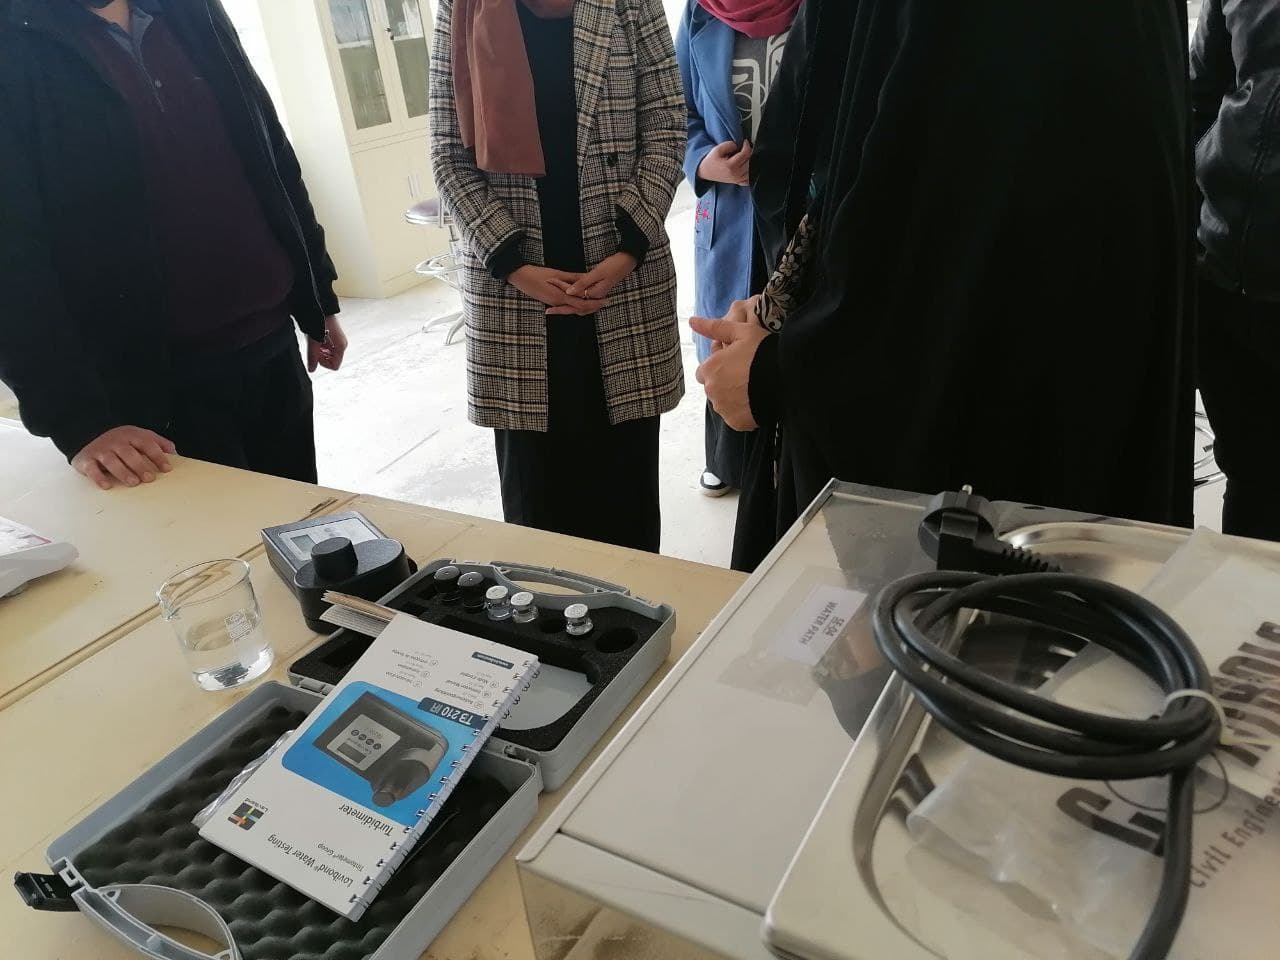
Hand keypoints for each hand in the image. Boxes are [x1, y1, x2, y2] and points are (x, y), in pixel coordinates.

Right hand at [72, 425, 176, 489]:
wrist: (88, 436)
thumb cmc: (122, 442)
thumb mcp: (140, 437)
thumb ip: (158, 443)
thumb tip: (175, 453)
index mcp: (131, 435)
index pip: (147, 444)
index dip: (157, 456)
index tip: (167, 469)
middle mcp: (115, 442)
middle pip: (129, 453)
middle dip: (140, 466)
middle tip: (149, 478)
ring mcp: (100, 450)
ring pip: (111, 460)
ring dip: (123, 472)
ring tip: (133, 482)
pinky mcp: (86, 460)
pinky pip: (91, 468)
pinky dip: (98, 477)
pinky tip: (107, 485)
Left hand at [308, 315, 346, 371]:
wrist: (320, 307)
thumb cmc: (320, 321)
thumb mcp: (314, 341)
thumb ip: (312, 357)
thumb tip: (311, 369)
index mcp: (341, 347)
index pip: (334, 366)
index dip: (323, 363)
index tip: (316, 355)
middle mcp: (341, 345)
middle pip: (331, 360)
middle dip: (321, 357)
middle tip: (314, 348)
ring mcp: (338, 341)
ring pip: (328, 354)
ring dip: (320, 351)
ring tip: (314, 342)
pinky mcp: (333, 337)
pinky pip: (327, 347)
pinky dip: (320, 346)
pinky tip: (315, 338)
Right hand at [509, 265, 602, 315]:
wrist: (518, 276)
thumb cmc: (535, 273)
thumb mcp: (556, 273)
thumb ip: (572, 278)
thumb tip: (586, 279)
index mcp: (560, 296)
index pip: (582, 304)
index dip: (595, 303)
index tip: (605, 300)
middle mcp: (557, 302)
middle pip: (579, 309)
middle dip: (593, 307)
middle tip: (605, 302)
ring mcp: (553, 303)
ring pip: (574, 308)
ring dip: (586, 306)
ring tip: (597, 301)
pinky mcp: (550, 301)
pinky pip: (567, 305)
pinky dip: (576, 304)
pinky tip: (582, 299)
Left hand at [557, 252, 637, 307]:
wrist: (626, 262)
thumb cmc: (614, 266)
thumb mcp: (597, 273)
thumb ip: (582, 283)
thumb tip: (568, 292)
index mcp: (594, 294)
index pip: (574, 299)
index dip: (560, 296)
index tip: (549, 289)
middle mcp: (595, 298)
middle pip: (576, 308)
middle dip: (562, 309)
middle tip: (547, 311)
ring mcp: (597, 296)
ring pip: (580, 307)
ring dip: (568, 308)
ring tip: (554, 309)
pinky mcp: (597, 292)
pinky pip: (583, 300)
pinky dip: (574, 302)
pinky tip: (568, 300)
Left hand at [690, 301, 769, 430]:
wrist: (786, 377)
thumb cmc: (763, 351)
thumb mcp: (741, 331)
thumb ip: (714, 327)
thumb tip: (691, 321)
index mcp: (709, 369)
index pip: (704, 370)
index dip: (718, 365)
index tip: (735, 362)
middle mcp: (711, 391)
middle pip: (713, 387)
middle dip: (724, 382)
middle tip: (746, 375)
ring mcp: (723, 409)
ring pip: (723, 403)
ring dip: (732, 397)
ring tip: (753, 387)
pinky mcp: (736, 422)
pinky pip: (735, 416)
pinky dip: (742, 410)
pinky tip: (755, 400)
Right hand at [697, 140, 751, 186]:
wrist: (706, 172)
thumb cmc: (711, 161)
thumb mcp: (717, 149)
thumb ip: (728, 145)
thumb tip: (737, 145)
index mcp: (731, 166)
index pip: (745, 154)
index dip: (747, 146)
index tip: (745, 142)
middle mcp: (736, 174)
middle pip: (750, 161)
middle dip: (749, 153)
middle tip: (745, 148)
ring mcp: (737, 179)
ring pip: (751, 170)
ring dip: (750, 162)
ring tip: (746, 156)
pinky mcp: (737, 182)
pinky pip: (748, 180)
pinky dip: (751, 174)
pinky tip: (747, 168)